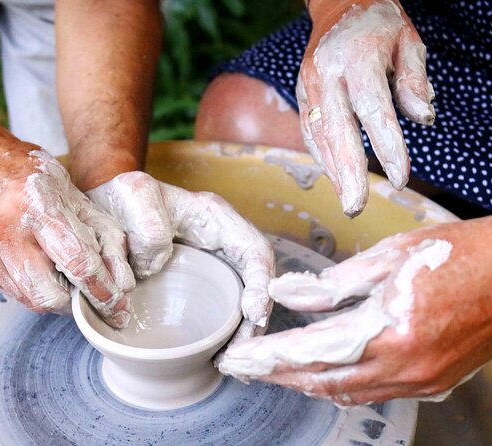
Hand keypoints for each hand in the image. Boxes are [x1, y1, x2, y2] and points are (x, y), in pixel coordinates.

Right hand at [0, 142, 134, 327]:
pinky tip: (37, 263)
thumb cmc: (30, 176)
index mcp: (37, 206)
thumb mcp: (73, 194)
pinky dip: (34, 287)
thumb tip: (123, 282)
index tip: (119, 307)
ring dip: (56, 295)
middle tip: (89, 290)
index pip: (78, 262)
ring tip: (62, 271)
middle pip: (51, 295)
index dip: (104, 290)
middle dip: (77, 300)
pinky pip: (15, 293)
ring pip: (32, 301)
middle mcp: (7, 233)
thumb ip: (103, 235)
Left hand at [87, 171, 274, 338]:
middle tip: (239, 354)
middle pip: (256, 283)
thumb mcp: (134, 196)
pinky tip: (216, 356)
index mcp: (216, 218)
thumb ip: (148, 224)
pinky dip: (224, 333)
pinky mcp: (198, 282)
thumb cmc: (124, 196)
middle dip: (255, 320)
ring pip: (241, 300)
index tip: (252, 313)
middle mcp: (222, 242)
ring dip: (242, 333)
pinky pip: (220, 309)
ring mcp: (212, 263)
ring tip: (228, 362)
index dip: (261, 282)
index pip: (255, 251)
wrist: (106, 204)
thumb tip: (158, 265)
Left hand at [217, 218, 491, 404]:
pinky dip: (340, 384)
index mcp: (391, 331)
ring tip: (273, 370)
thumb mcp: (387, 258)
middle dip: (278, 376)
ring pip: (348, 393)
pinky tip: (322, 373)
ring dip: (306, 382)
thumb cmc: (457, 255)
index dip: (269, 357)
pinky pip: (374, 392)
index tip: (238, 358)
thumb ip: (331, 284)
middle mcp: (405, 367)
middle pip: (324, 381)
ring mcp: (422, 380)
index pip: (311, 352)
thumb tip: (287, 294)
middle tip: (244, 367)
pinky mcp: (433, 382)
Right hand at [298, 0, 434, 215]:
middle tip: (357, 206)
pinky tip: (335, 177)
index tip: (400, 178)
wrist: (338, 3)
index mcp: (356, 57)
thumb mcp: (408, 40)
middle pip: (337, 130)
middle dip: (348, 172)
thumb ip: (414, 78)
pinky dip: (321, 156)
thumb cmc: (379, 23)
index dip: (387, 146)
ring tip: (348, 200)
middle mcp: (326, 72)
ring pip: (318, 135)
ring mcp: (308, 84)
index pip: (373, 109)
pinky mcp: (300, 92)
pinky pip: (308, 130)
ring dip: (333, 171)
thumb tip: (423, 118)